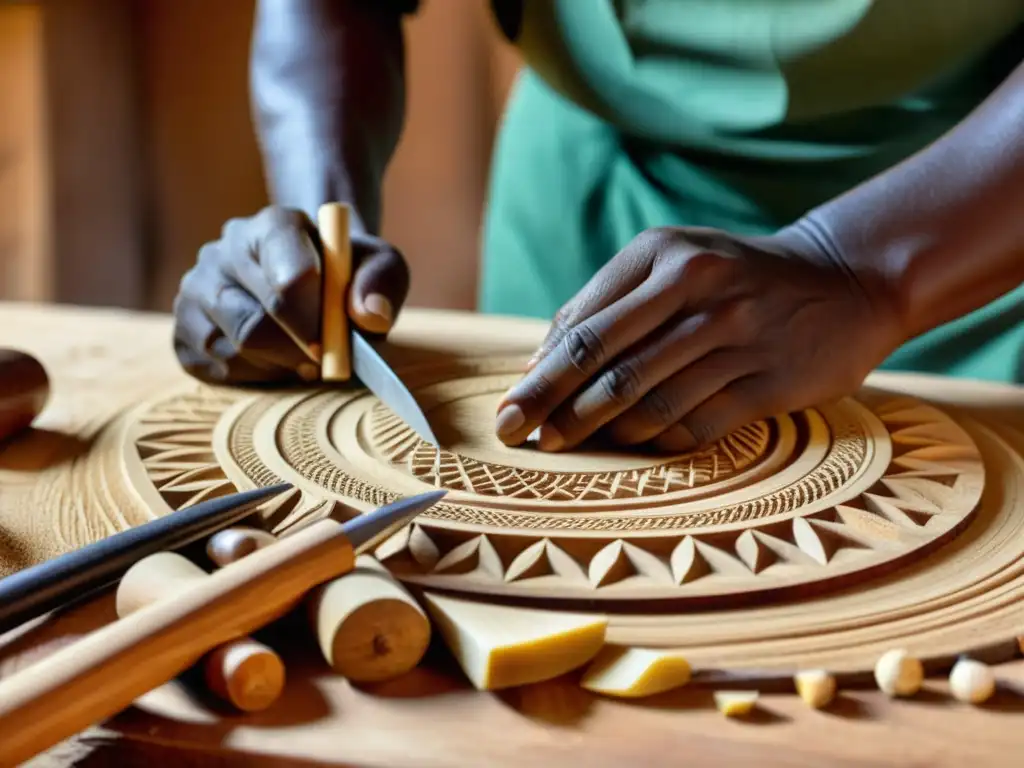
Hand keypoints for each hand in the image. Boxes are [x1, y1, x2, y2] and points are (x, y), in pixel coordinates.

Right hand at [173, 206, 408, 383]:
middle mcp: (224, 251)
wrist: (311, 281)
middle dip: (296, 353)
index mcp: (274, 226)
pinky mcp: (183, 328)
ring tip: (301, 358)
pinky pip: (213, 367)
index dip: (313, 320)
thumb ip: (383, 281)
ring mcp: (196, 289)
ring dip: (276, 365)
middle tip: (322, 362)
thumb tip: (370, 315)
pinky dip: (251, 376)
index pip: (288, 277)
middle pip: (256, 323)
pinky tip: (271, 362)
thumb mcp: (380, 265)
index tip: (333, 344)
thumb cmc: (347, 274)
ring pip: (232, 349)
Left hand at [494, 226, 904, 452]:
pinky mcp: (772, 380)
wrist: (845, 281)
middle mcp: (701, 288)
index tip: (510, 411)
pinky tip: (636, 445)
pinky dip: (657, 441)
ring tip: (572, 444)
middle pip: (608, 364)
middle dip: (555, 408)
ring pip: (648, 400)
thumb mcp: (672, 262)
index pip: (584, 326)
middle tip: (522, 439)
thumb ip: (607, 302)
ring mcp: (740, 334)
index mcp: (664, 255)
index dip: (541, 376)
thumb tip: (539, 361)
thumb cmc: (734, 276)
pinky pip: (696, 424)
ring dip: (601, 430)